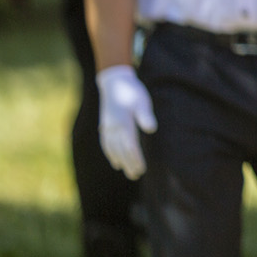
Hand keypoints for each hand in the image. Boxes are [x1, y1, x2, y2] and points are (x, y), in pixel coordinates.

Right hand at [95, 65, 156, 179]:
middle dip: (128, 163)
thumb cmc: (131, 91)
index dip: (135, 159)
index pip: (130, 146)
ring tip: (125, 171)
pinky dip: (109, 153)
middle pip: (121, 150)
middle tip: (136, 175)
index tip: (141, 169)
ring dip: (119, 161)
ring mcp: (107, 127)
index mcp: (123, 123)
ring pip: (112, 148)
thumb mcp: (142, 100)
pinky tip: (114, 160)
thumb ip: (145, 115)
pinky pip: (106, 143)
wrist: (113, 81)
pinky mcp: (105, 125)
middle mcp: (113, 128)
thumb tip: (151, 129)